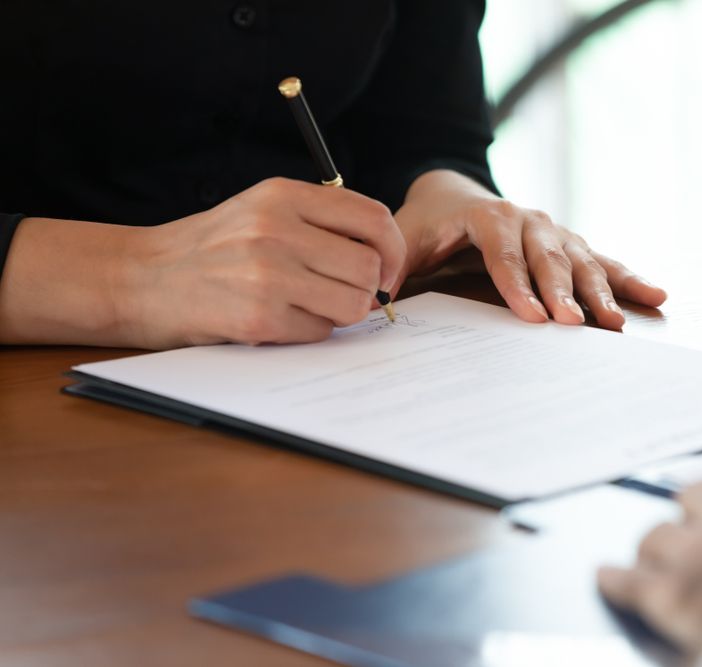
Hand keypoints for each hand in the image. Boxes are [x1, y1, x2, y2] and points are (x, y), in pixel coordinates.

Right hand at [122, 177, 404, 347]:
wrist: (141, 278)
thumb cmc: (212, 248)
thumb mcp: (262, 209)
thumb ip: (320, 222)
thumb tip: (384, 258)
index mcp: (284, 195)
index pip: (373, 217)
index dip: (393, 250)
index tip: (387, 271)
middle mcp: (277, 229)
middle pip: (369, 266)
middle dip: (367, 289)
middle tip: (346, 296)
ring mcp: (267, 273)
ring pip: (353, 303)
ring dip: (340, 313)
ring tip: (308, 306)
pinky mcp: (258, 316)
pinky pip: (320, 332)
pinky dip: (309, 332)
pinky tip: (280, 320)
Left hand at [392, 170, 666, 329]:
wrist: (453, 194)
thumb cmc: (429, 224)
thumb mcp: (406, 238)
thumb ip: (397, 263)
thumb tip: (380, 299)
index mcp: (488, 215)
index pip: (504, 251)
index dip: (518, 284)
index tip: (532, 316)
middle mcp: (527, 218)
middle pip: (550, 256)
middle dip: (564, 291)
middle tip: (576, 326)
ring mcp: (553, 229)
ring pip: (582, 259)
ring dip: (601, 291)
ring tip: (617, 323)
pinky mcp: (569, 243)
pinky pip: (602, 260)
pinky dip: (629, 278)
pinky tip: (655, 297)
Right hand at [597, 474, 701, 654]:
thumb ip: (700, 645)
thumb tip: (690, 644)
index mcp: (688, 601)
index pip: (634, 585)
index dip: (617, 579)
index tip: (606, 573)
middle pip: (656, 535)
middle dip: (653, 546)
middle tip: (660, 553)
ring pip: (697, 492)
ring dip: (696, 507)